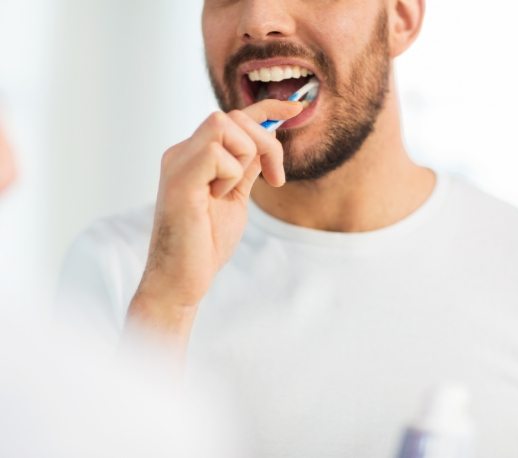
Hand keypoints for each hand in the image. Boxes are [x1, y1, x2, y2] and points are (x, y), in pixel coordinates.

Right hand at [128, 100, 301, 330]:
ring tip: (229, 192)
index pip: (232, 118)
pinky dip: (230, 175)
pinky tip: (217, 198)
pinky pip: (216, 153)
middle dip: (265, 142)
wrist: (182, 279)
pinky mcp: (179, 179)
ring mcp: (178, 163)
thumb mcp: (235, 197)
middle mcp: (182, 153)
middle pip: (233, 117)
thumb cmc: (205, 243)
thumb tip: (265, 142)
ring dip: (243, 159)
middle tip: (274, 178)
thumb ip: (246, 168)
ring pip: (224, 125)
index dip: (266, 108)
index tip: (295, 109)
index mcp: (194, 157)